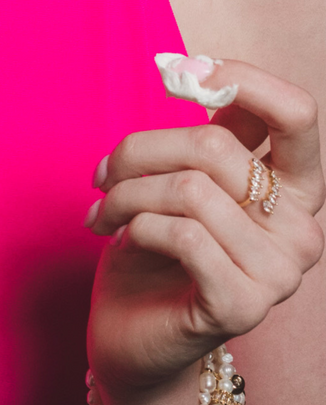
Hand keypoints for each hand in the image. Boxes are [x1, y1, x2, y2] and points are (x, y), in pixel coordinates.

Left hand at [85, 59, 324, 404]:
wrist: (130, 334)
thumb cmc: (154, 248)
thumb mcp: (184, 176)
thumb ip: (210, 130)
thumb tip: (199, 70)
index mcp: (295, 189)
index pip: (299, 114)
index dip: (244, 80)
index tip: (183, 72)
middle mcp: (302, 230)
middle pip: (217, 148)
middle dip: (141, 150)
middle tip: (103, 173)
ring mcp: (280, 274)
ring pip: (189, 190)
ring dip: (126, 194)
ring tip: (104, 212)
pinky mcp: (244, 306)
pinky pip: (181, 235)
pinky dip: (137, 227)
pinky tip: (124, 240)